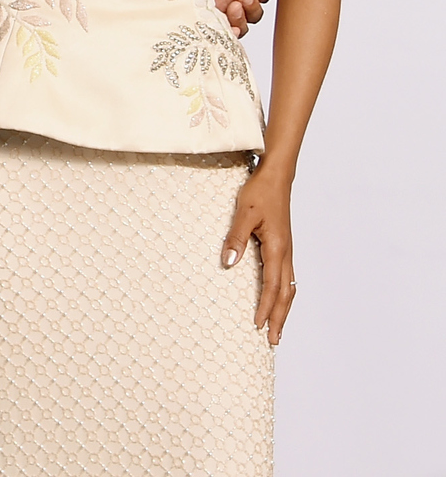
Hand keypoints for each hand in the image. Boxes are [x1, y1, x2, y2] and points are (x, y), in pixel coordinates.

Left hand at [221, 164, 294, 344]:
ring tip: (278, 327)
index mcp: (278, 248)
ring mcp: (287, 251)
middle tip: (274, 341)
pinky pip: (287, 277)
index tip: (260, 327)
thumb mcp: (243, 213)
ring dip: (284, 308)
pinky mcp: (284, 246)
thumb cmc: (259, 192)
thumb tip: (228, 263)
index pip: (272, 286)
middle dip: (280, 318)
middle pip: (286, 294)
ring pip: (289, 287)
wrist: (276, 177)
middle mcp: (286, 253)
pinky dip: (283, 294)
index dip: (266, 308)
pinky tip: (277, 299)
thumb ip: (235, 237)